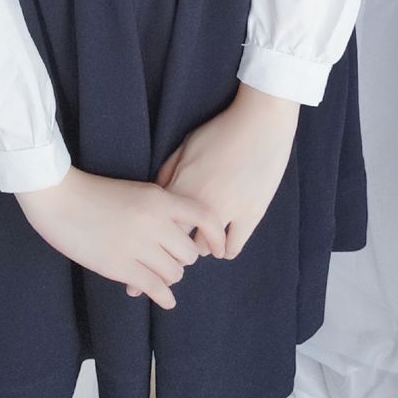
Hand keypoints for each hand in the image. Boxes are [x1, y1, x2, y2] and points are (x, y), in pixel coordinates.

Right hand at [14, 166, 228, 310]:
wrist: (59, 197)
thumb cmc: (96, 192)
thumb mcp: (136, 191)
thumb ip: (162, 208)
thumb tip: (184, 232)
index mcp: (159, 198)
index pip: (204, 217)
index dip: (216, 235)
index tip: (218, 248)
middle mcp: (155, 222)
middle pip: (190, 252)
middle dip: (182, 259)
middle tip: (170, 259)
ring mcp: (138, 246)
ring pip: (175, 273)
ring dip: (169, 276)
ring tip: (158, 274)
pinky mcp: (121, 267)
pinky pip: (155, 289)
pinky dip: (164, 297)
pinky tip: (164, 299)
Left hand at [124, 86, 300, 294]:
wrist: (260, 122)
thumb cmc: (221, 130)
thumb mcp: (187, 145)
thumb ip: (168, 171)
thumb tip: (158, 193)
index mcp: (181, 185)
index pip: (156, 229)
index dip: (149, 250)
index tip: (138, 275)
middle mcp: (199, 203)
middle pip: (176, 245)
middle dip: (169, 259)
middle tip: (167, 268)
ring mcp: (226, 211)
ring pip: (204, 250)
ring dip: (201, 247)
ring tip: (200, 243)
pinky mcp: (250, 215)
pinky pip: (232, 247)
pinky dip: (226, 248)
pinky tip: (224, 243)